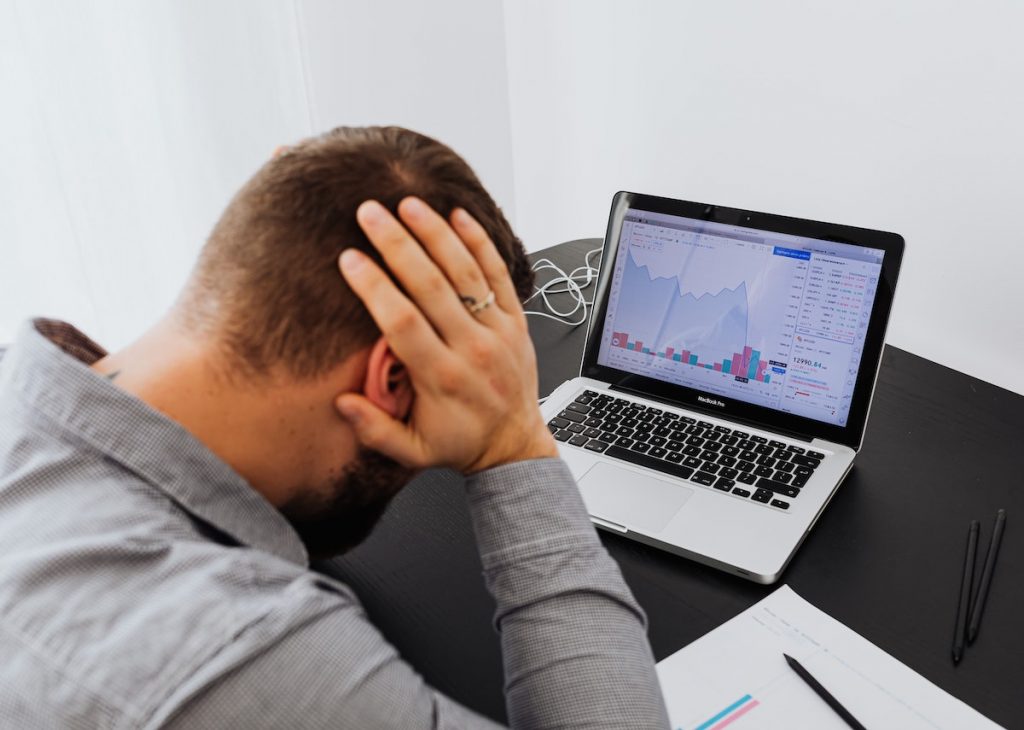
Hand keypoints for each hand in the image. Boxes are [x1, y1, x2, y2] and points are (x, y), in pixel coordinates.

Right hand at [335, 197, 557, 473]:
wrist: (515, 446)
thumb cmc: (461, 443)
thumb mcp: (413, 452)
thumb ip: (375, 430)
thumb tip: (341, 403)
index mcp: (441, 378)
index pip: (403, 323)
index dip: (375, 288)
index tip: (350, 259)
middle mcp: (471, 349)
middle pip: (432, 287)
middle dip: (397, 245)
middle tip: (369, 212)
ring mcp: (498, 331)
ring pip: (465, 273)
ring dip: (435, 234)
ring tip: (408, 203)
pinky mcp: (517, 321)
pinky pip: (499, 274)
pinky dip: (480, 242)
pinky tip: (459, 215)